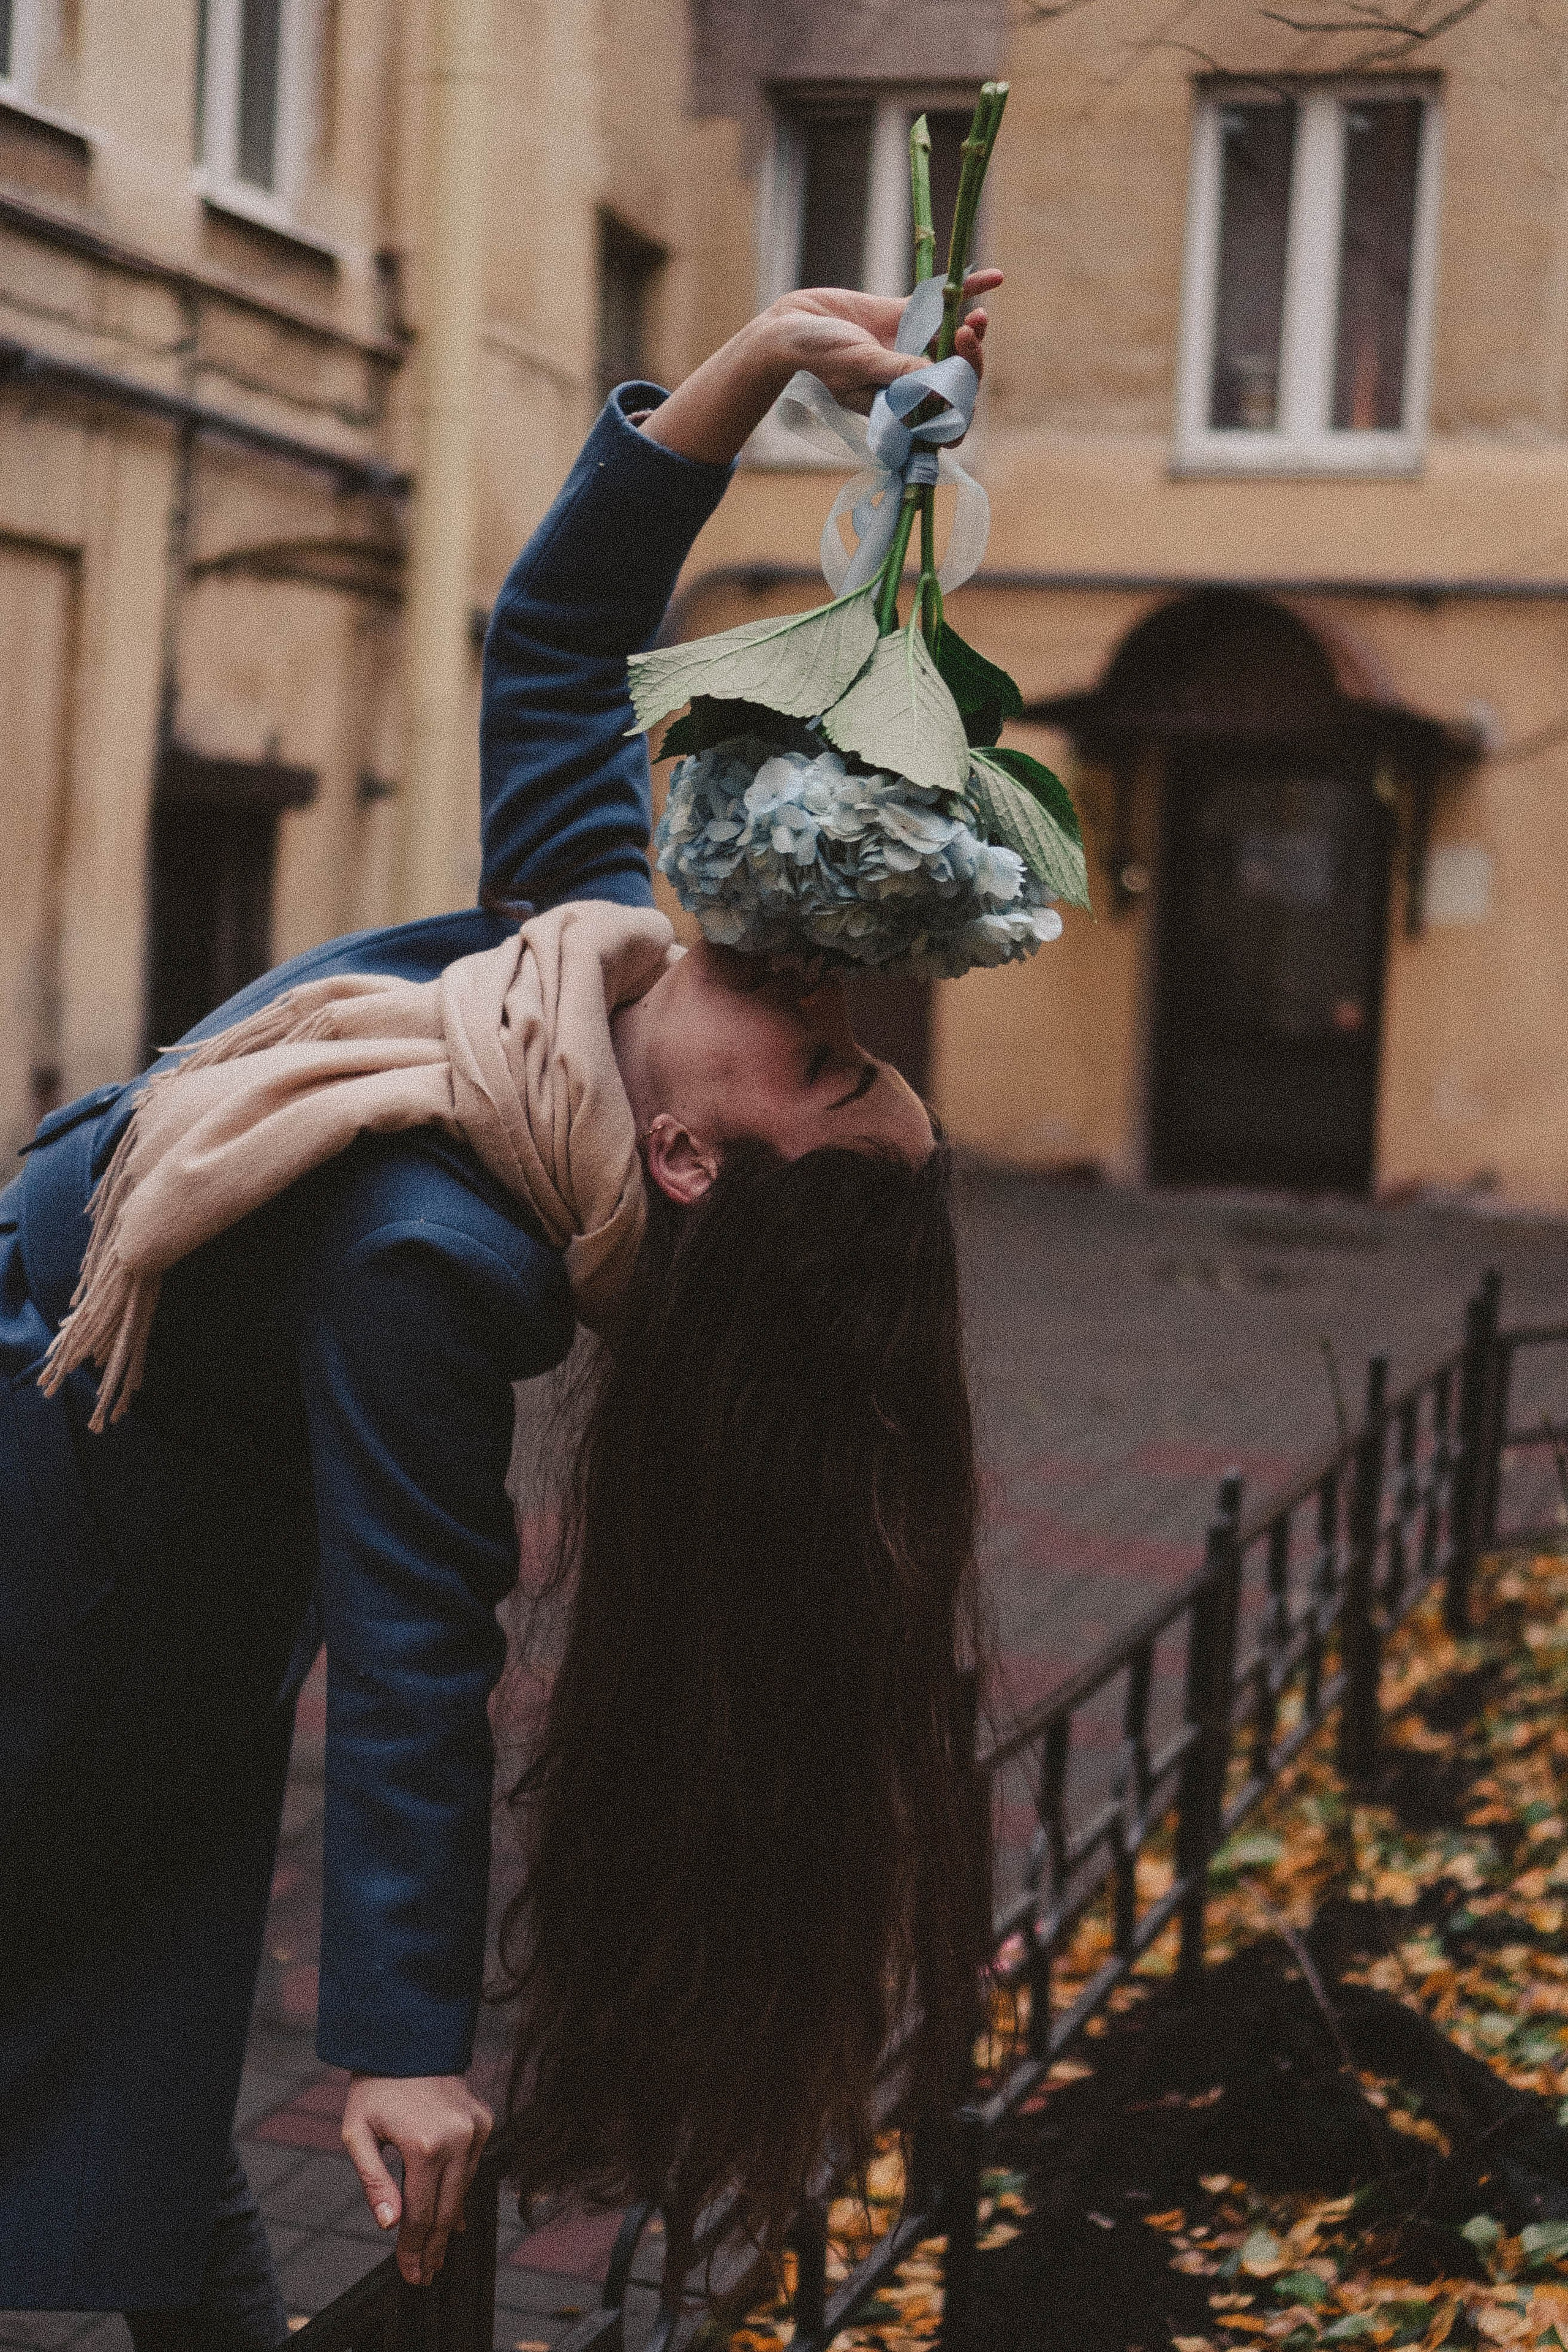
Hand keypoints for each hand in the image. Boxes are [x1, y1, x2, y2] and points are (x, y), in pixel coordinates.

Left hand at [341, 2072, 492, 2286]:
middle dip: (433, 2248)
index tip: (410, 2276)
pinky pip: (472, 2168)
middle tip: (424, 2277)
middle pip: (446, 2211)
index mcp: (424, 2146)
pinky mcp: (483, 2120)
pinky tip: (452, 2219)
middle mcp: (457, 2140)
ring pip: (462, 2192)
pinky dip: (460, 2193)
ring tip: (435, 2255)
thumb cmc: (375, 2088)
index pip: (420, 2214)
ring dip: (447, 2225)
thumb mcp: (357, 2134)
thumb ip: (374, 2183)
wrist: (408, 2038)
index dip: (413, 2249)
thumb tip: (390, 2226)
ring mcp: (475, 2129)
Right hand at [759, 271, 1001, 411]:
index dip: (962, 404)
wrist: (787, 329)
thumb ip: (898, 371)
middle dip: (969, 360)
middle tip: (965, 336)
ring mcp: (909, 348)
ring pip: (954, 342)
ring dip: (973, 332)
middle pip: (956, 377)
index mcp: (901, 408)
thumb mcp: (858, 365)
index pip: (944, 417)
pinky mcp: (904, 317)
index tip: (963, 384)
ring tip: (978, 318)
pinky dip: (968, 289)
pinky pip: (942, 305)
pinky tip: (994, 277)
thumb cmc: (816, 358)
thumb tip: (938, 379)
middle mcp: (910, 381)